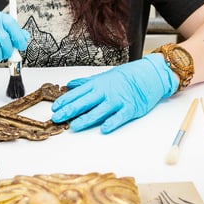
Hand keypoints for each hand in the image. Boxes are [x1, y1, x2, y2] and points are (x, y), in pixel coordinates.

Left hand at [51, 54, 178, 133]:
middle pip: (85, 102)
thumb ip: (86, 83)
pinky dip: (112, 122)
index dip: (65, 101)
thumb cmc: (125, 77)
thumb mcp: (103, 77)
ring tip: (75, 126)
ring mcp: (117, 100)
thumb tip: (71, 85)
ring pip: (99, 110)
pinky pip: (119, 117)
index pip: (77, 93)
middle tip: (58, 118)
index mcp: (97, 84)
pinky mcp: (130, 108)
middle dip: (70, 110)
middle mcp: (105, 92)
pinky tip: (104, 129)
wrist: (148, 75)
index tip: (55, 108)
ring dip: (86, 119)